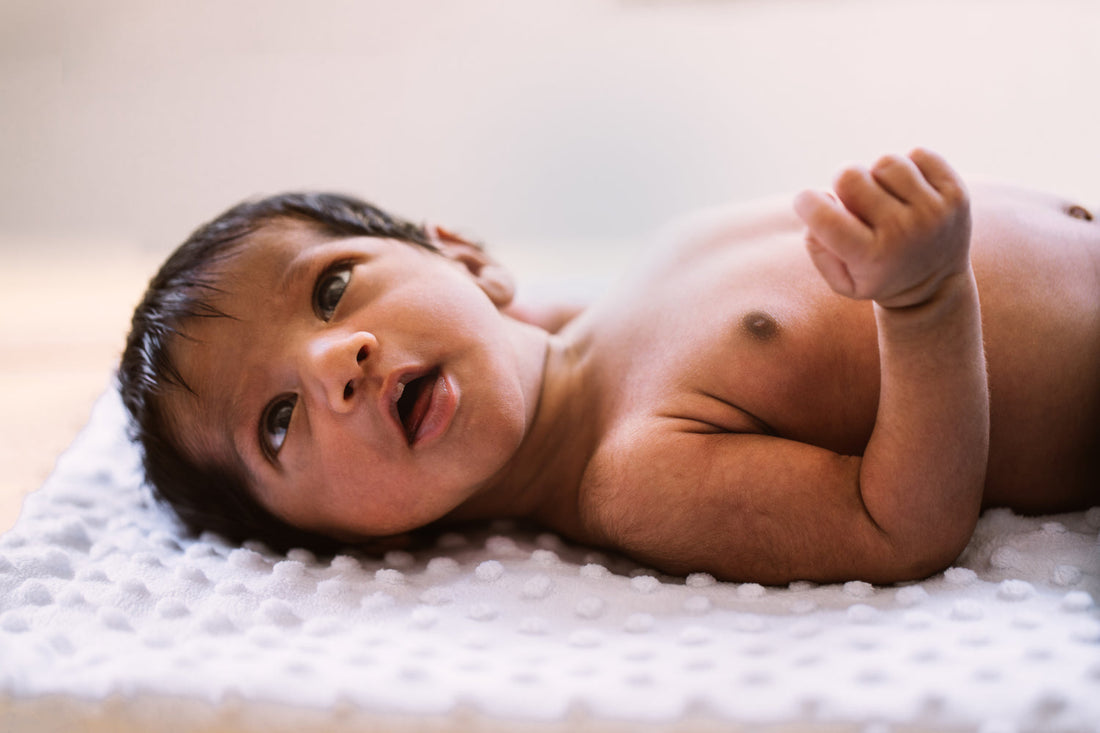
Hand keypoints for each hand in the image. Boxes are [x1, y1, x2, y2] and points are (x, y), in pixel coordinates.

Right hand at [793, 148, 971, 308]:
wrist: (936, 284)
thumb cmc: (876, 275)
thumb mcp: (840, 279)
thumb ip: (818, 244)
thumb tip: (821, 199)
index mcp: (871, 257)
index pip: (824, 216)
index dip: (805, 202)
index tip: (807, 203)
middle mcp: (903, 231)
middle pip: (850, 175)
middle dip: (844, 186)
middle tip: (854, 204)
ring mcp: (933, 210)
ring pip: (885, 162)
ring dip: (878, 177)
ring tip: (885, 199)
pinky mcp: (956, 192)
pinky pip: (918, 155)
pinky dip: (908, 168)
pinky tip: (908, 191)